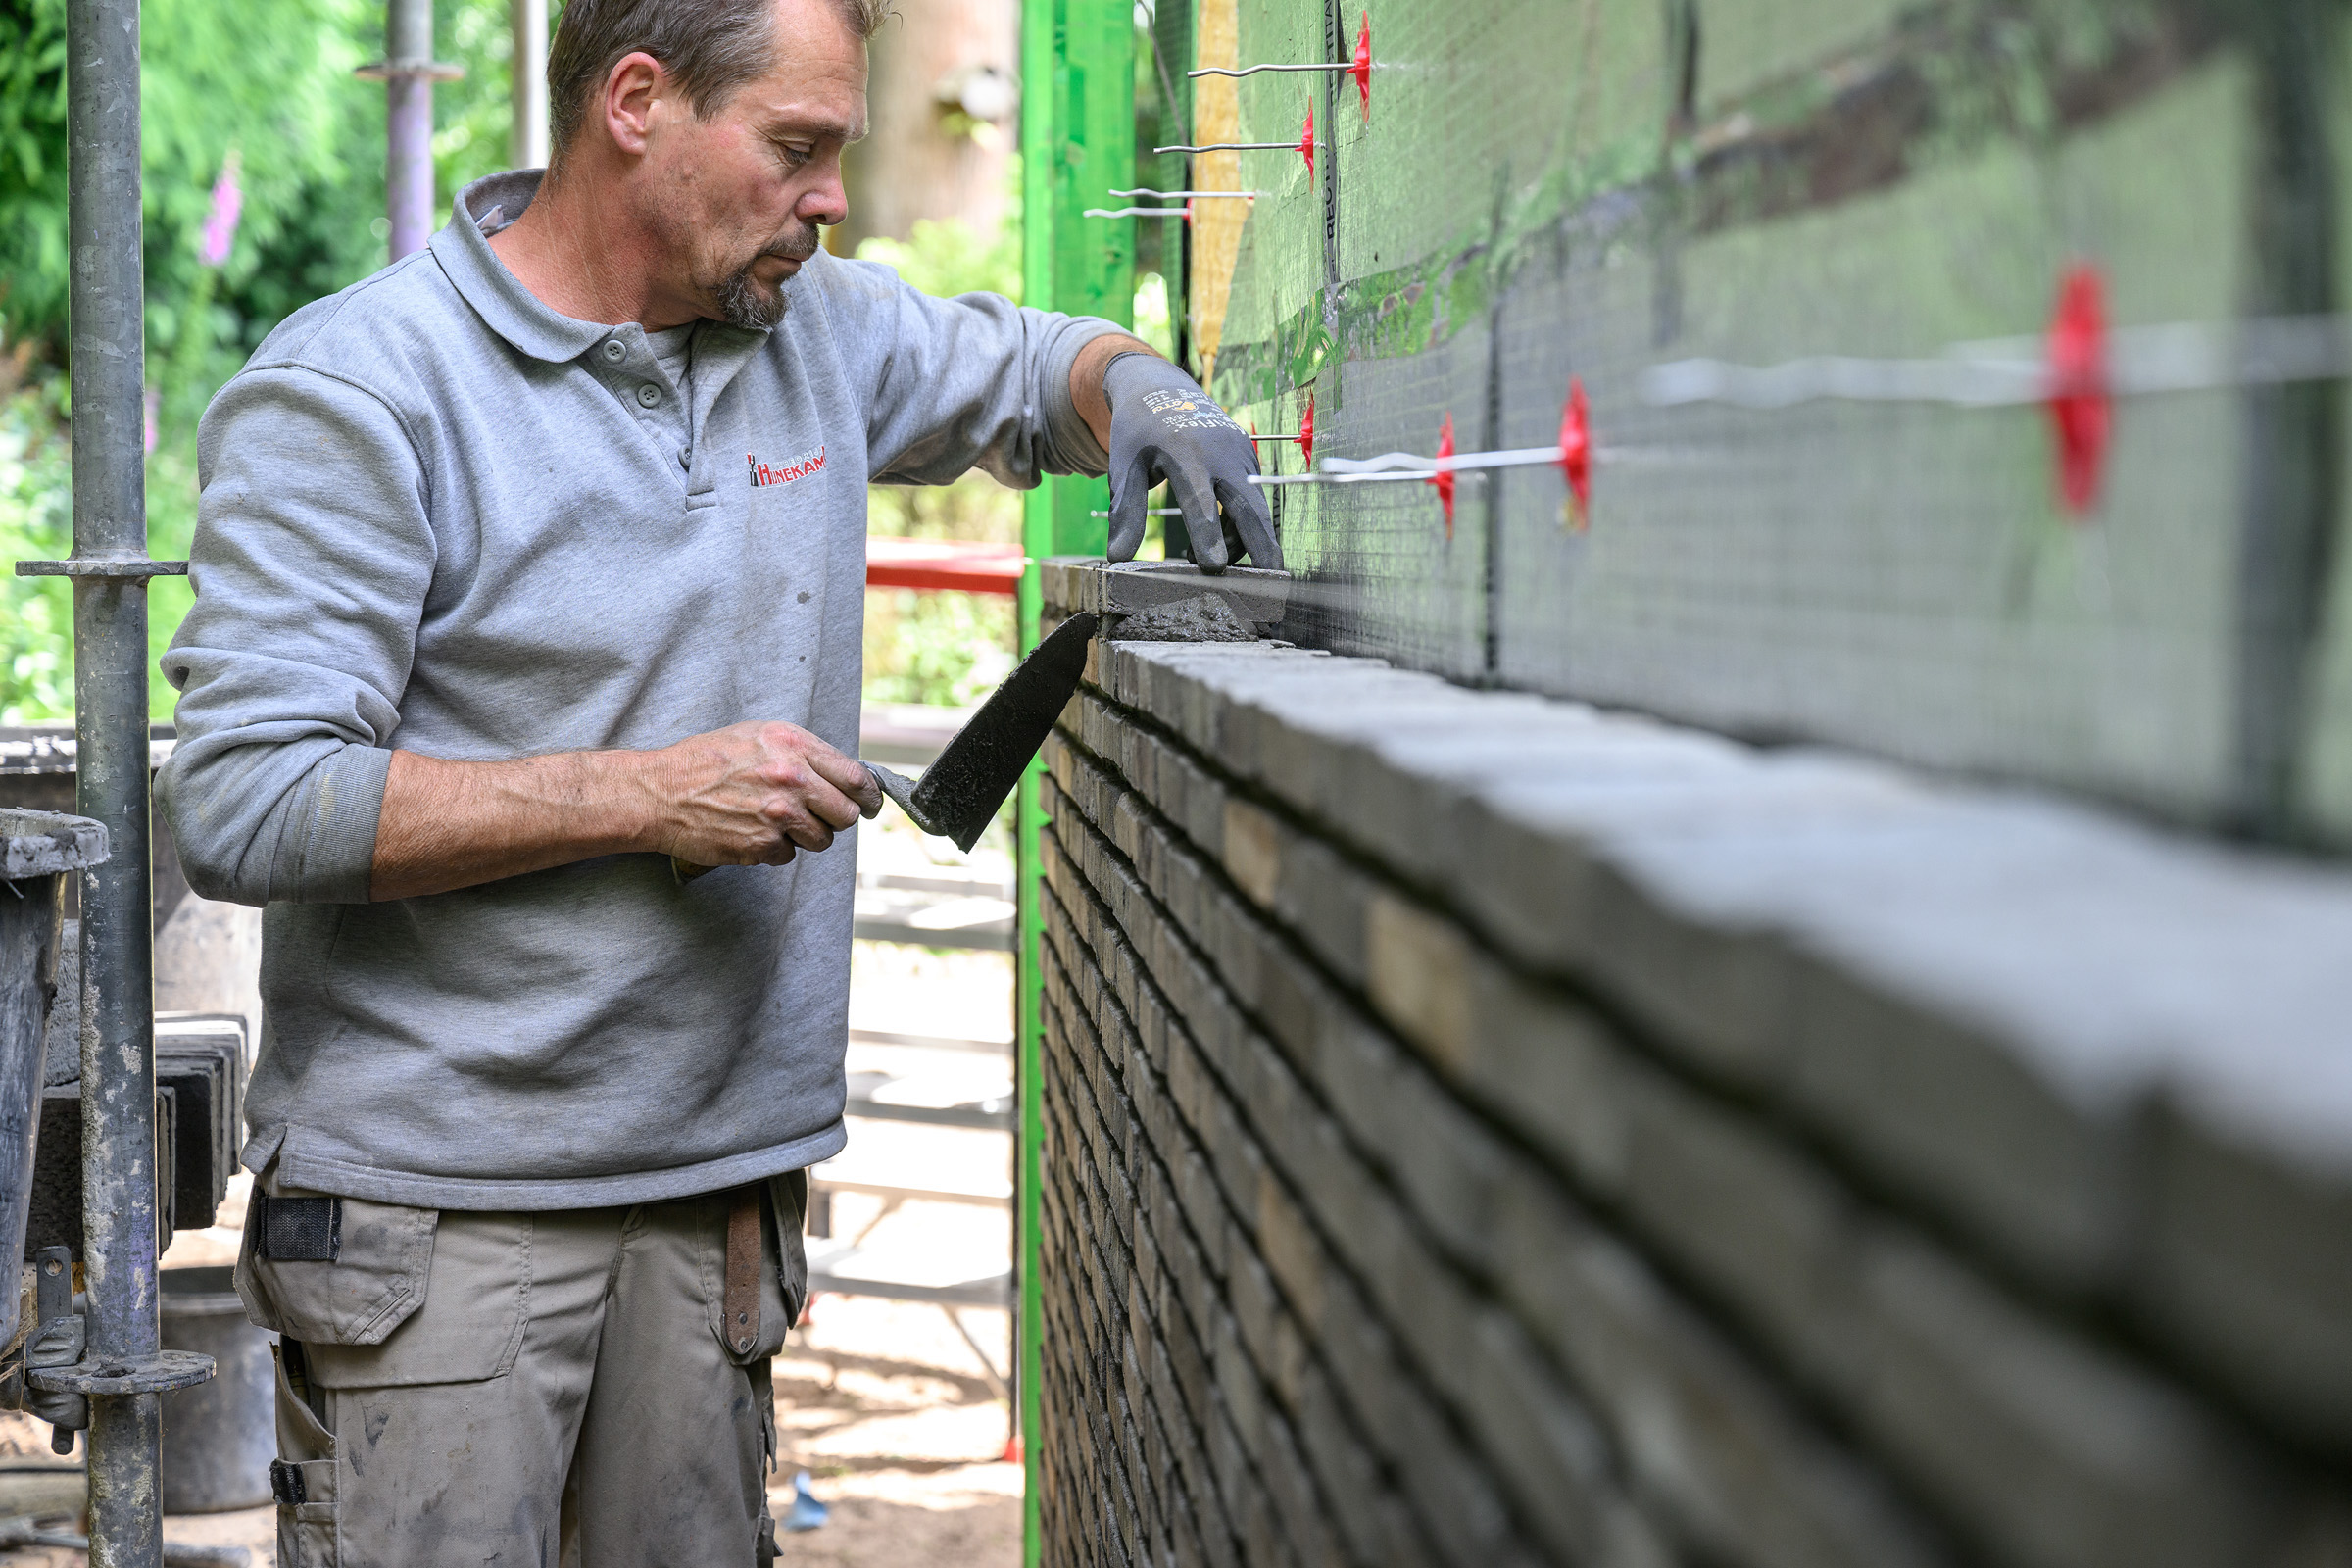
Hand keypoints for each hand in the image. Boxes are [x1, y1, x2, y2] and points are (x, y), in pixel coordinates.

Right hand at [645, 721, 882, 868]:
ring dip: (805, 836)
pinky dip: (774, 850)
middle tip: (817, 816)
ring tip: (775, 821)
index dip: (868, 795)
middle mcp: (790, 778)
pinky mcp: (761, 844)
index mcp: (793, 745)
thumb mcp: (756, 736)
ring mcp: (777, 814)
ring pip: (822, 840)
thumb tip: (841, 774)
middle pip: (846, 814)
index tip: (869, 804)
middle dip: (835, 818)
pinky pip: (788, 855)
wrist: (660, 792)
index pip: (855, 777)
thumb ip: (801, 752)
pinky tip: (751, 832)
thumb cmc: (705, 761)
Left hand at [1103, 353, 1281, 573]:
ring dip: (1247, 543)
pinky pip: (1252, 500)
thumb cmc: (1139, 431)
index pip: (1199, 499)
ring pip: (1255, 509)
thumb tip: (1118, 557)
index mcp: (1185, 452)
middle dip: (1261, 546)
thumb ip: (1125, 509)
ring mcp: (1241, 454)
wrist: (1165, 388)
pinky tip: (1219, 545)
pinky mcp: (1249, 459)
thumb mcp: (1124, 464)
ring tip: (1218, 568)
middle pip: (1249, 506)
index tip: (1214, 566)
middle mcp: (1221, 453)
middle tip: (1270, 583)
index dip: (1207, 534)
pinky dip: (1240, 527)